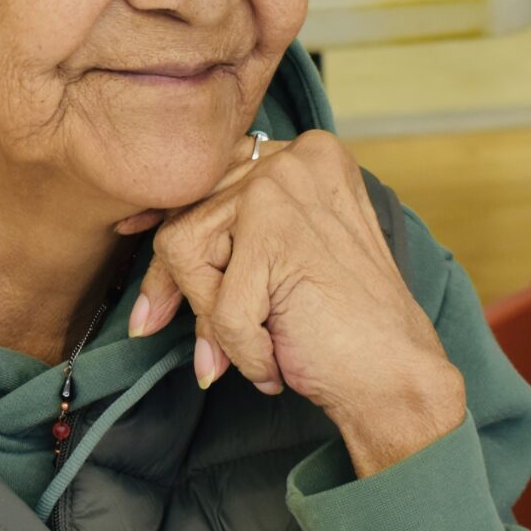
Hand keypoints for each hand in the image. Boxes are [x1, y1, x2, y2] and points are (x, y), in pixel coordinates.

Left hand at [121, 131, 465, 476]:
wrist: (397, 377)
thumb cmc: (341, 324)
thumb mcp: (282, 253)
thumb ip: (226, 230)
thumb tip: (138, 231)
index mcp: (306, 153)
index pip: (210, 178)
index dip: (166, 216)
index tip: (132, 234)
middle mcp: (296, 159)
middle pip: (186, 212)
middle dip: (176, 283)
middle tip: (157, 324)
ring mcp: (285, 194)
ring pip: (187, 251)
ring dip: (211, 318)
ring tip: (252, 348)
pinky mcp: (278, 241)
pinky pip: (217, 305)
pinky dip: (239, 350)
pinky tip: (272, 365)